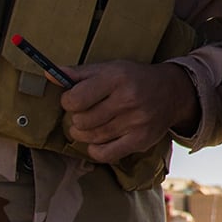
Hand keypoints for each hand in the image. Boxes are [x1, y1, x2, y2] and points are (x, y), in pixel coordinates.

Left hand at [59, 61, 198, 162]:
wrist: (172, 92)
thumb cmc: (135, 78)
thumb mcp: (109, 68)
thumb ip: (79, 73)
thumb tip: (49, 74)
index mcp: (116, 78)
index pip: (75, 99)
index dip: (67, 101)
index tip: (73, 100)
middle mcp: (127, 100)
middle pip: (82, 121)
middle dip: (76, 119)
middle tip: (83, 114)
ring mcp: (135, 122)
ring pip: (92, 138)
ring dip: (83, 134)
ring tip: (87, 126)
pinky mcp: (140, 140)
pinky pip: (106, 154)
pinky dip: (95, 150)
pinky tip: (97, 141)